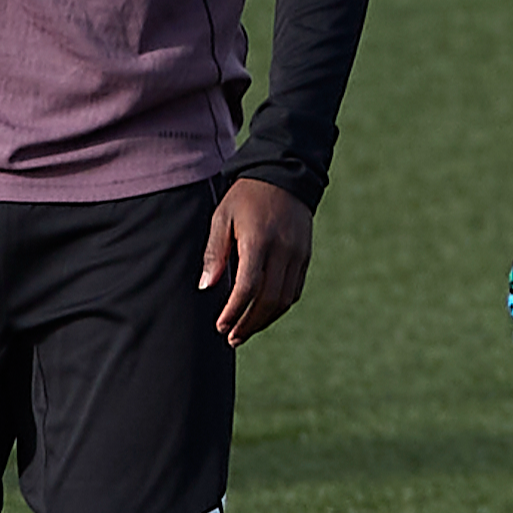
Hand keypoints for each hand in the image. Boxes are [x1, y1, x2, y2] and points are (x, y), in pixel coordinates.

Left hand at [200, 177, 312, 344]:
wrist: (285, 175)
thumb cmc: (246, 196)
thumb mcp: (222, 216)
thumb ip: (215, 252)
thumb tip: (207, 286)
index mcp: (259, 241)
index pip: (248, 287)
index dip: (234, 311)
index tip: (221, 325)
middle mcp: (283, 251)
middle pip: (268, 300)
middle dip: (249, 323)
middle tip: (232, 337)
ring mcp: (298, 255)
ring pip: (284, 300)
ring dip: (264, 320)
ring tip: (245, 331)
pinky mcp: (305, 256)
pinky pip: (294, 290)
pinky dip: (278, 306)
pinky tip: (263, 313)